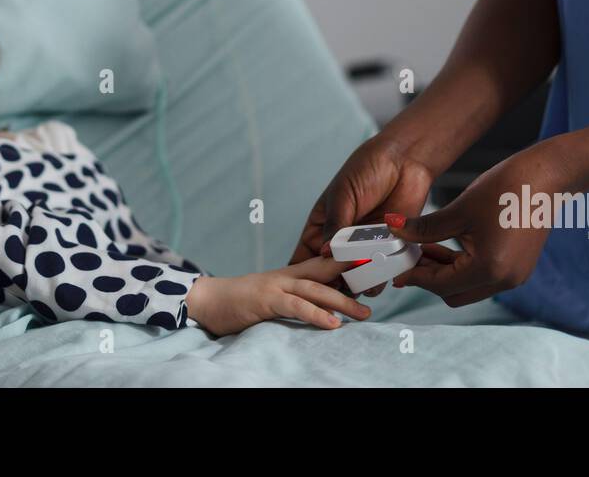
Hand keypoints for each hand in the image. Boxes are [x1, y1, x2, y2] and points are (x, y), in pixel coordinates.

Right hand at [185, 256, 372, 336]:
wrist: (206, 299)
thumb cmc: (241, 300)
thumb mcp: (274, 294)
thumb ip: (299, 295)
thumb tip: (329, 305)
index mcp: (292, 272)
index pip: (326, 264)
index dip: (351, 263)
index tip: (377, 265)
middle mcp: (287, 274)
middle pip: (328, 273)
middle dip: (355, 277)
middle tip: (381, 284)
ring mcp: (276, 285)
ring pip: (316, 289)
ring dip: (343, 301)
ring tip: (365, 313)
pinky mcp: (266, 299)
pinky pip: (296, 305)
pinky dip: (316, 314)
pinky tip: (333, 324)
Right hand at [289, 134, 435, 297]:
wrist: (405, 160)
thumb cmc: (366, 170)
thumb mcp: (342, 196)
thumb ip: (334, 227)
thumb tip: (324, 255)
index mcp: (322, 226)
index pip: (305, 257)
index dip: (303, 273)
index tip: (305, 283)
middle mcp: (341, 241)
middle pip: (329, 275)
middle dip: (330, 285)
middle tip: (335, 286)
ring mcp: (365, 248)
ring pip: (355, 279)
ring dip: (356, 284)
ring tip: (360, 281)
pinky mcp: (388, 249)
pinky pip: (381, 273)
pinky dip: (380, 278)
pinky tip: (380, 276)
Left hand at [384, 144, 559, 306]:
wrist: (547, 176)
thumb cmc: (507, 188)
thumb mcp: (459, 210)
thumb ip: (424, 227)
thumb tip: (394, 229)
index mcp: (490, 269)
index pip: (441, 284)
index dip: (415, 276)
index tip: (396, 266)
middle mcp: (505, 281)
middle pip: (454, 294)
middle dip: (429, 277)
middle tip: (409, 255)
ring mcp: (514, 277)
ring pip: (467, 288)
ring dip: (445, 273)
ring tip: (425, 246)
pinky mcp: (518, 268)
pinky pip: (482, 278)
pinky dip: (462, 268)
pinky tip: (447, 246)